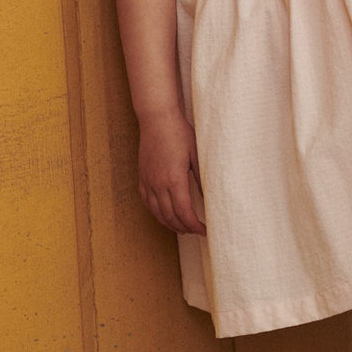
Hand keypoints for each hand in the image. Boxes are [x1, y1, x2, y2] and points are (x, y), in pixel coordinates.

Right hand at [137, 111, 206, 235]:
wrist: (157, 119)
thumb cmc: (180, 133)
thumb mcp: (197, 155)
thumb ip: (202, 179)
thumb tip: (210, 199)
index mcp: (174, 179)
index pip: (184, 212)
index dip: (194, 226)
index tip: (204, 230)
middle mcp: (158, 183)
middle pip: (170, 216)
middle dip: (184, 228)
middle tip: (197, 231)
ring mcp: (148, 181)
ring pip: (157, 212)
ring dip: (170, 224)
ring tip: (182, 229)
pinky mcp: (142, 177)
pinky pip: (147, 202)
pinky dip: (156, 213)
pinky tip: (163, 215)